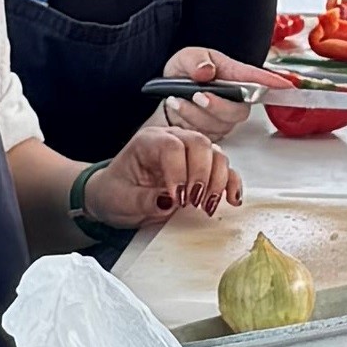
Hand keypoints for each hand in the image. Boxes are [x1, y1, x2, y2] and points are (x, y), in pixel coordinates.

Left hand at [84, 118, 238, 233]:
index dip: (179, 172)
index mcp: (149, 142)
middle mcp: (173, 140)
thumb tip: (167, 201)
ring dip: (218, 182)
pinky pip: (226, 170)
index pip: (172, 146)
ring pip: (217, 155)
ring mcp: (190, 153)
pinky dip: (231, 184)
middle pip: (200, 144)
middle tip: (194, 202)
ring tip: (206, 206)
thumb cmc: (116, 192)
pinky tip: (231, 200)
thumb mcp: (120, 200)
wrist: (117, 197)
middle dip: (202, 175)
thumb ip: (142, 200)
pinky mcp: (203, 168)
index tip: (177, 198)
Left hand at [152, 45, 271, 134]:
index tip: (287, 86)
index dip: (272, 83)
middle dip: (217, 106)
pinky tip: (177, 107)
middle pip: (239, 110)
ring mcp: (224, 118)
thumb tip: (207, 70)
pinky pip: (205, 133)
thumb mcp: (185, 58)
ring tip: (176, 99)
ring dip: (194, 113)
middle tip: (197, 95)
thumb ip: (196, 61)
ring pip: (219, 124)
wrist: (166, 94)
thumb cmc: (183, 73)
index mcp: (232, 75)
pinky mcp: (212, 133)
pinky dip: (187, 120)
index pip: (256, 79)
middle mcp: (233, 99)